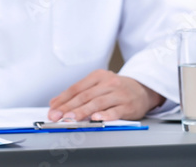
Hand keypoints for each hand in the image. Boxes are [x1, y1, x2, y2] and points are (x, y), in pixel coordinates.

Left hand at [47, 70, 162, 120]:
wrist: (142, 90)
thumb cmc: (117, 89)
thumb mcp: (98, 85)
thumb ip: (79, 93)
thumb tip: (56, 103)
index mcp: (99, 76)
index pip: (77, 88)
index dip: (63, 99)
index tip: (53, 109)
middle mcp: (108, 83)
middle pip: (85, 96)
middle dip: (69, 107)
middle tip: (58, 116)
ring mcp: (119, 94)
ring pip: (97, 103)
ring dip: (82, 111)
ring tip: (71, 118)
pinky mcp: (128, 105)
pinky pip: (115, 111)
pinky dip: (105, 115)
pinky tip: (96, 118)